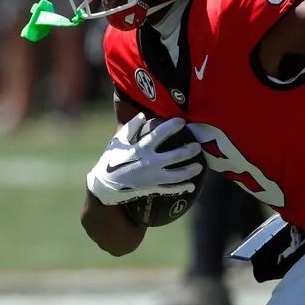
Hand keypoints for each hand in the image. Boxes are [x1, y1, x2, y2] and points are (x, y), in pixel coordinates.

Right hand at [86, 114, 203, 205]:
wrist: (104, 185)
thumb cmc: (111, 160)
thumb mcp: (117, 142)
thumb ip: (131, 128)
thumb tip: (142, 115)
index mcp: (141, 149)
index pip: (159, 135)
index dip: (172, 127)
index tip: (182, 121)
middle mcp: (149, 163)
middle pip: (175, 156)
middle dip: (189, 150)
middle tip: (197, 146)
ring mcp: (152, 177)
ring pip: (176, 175)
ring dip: (189, 171)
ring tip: (199, 166)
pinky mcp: (152, 188)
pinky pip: (170, 189)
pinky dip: (181, 188)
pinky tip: (191, 186)